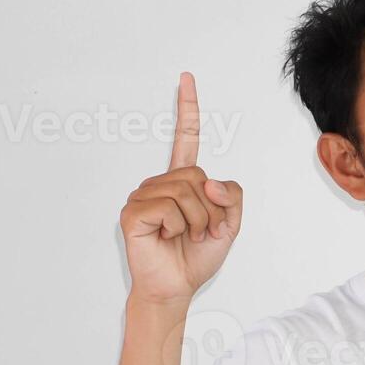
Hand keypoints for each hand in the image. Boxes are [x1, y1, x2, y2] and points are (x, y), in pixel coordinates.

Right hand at [119, 71, 243, 304]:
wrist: (176, 287)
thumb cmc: (196, 256)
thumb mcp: (230, 224)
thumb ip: (231, 196)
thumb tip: (208, 181)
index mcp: (181, 182)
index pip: (185, 139)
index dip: (187, 109)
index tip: (186, 78)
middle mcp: (159, 183)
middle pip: (198, 176)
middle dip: (210, 210)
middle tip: (201, 232)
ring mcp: (142, 195)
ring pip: (186, 192)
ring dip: (197, 221)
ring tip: (185, 237)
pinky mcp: (133, 212)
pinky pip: (169, 208)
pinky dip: (178, 227)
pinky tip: (167, 238)